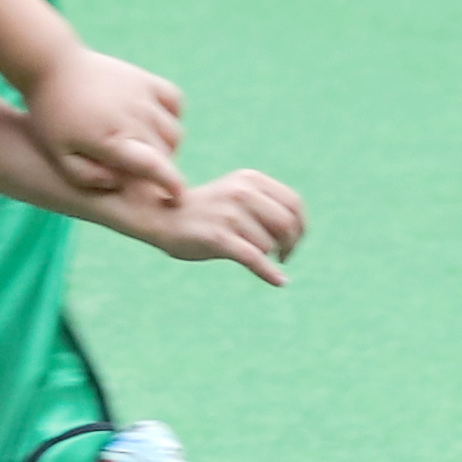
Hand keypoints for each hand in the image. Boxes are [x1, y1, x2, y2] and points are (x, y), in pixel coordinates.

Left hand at [19, 49, 185, 197]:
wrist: (52, 65)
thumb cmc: (52, 115)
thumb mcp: (59, 155)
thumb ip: (87, 177)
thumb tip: (120, 183)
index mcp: (111, 140)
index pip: (154, 165)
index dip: (171, 183)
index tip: (178, 197)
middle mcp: (133, 117)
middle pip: (166, 154)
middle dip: (158, 168)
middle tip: (135, 170)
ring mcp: (143, 96)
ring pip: (174, 132)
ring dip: (166, 147)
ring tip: (144, 148)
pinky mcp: (146, 79)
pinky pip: (175, 102)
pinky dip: (172, 117)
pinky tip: (153, 123)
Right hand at [136, 167, 306, 283]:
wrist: (160, 216)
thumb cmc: (205, 210)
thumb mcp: (237, 195)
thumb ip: (266, 204)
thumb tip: (299, 230)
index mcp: (250, 179)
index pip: (294, 204)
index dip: (301, 227)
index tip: (295, 241)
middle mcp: (242, 192)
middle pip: (287, 225)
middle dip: (291, 245)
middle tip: (284, 256)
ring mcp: (229, 214)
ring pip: (268, 245)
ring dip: (266, 256)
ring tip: (251, 255)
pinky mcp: (217, 237)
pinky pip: (254, 259)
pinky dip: (269, 273)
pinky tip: (280, 281)